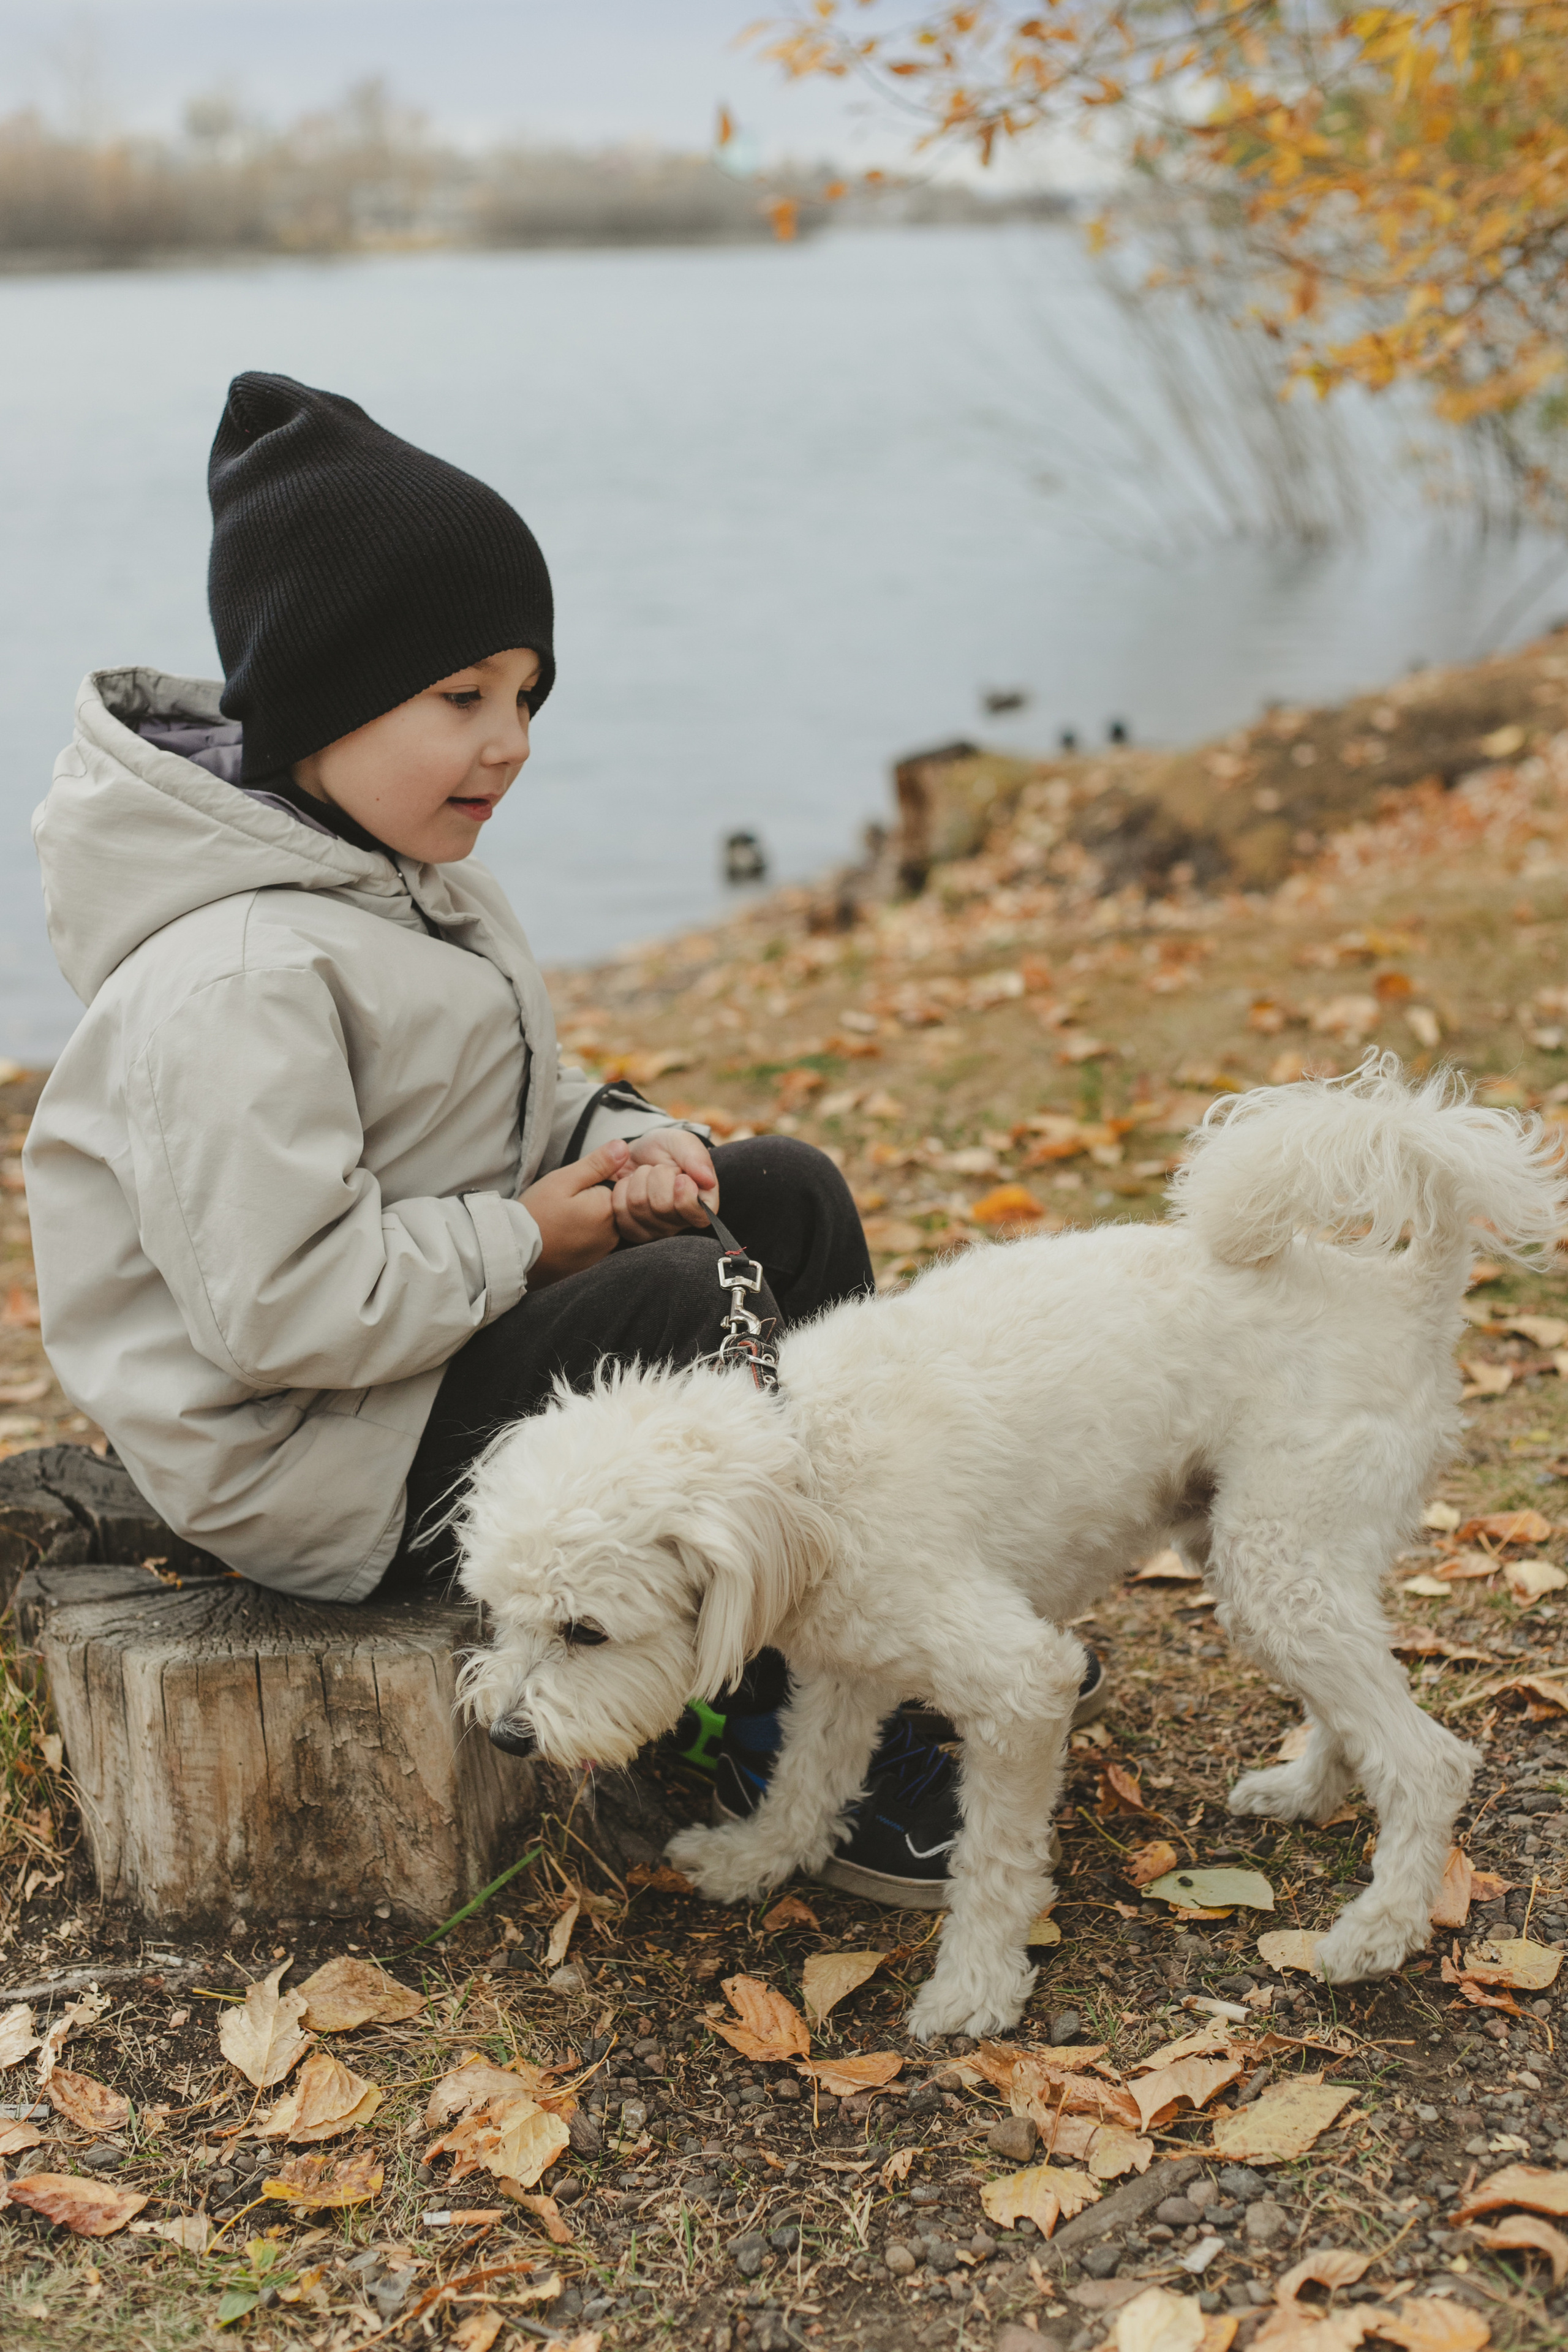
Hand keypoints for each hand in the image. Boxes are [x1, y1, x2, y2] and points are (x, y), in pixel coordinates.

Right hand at [521, 1140, 627, 1287]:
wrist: (517, 1254)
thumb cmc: (537, 1213)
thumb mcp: (564, 1180)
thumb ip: (597, 1163)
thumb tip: (624, 1148)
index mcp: (609, 1209)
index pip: (617, 1184)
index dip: (594, 1181)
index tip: (573, 1190)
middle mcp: (614, 1233)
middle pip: (611, 1205)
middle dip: (592, 1201)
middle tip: (563, 1206)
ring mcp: (604, 1251)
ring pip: (604, 1223)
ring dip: (588, 1219)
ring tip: (562, 1220)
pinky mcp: (593, 1262)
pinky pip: (595, 1242)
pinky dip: (582, 1236)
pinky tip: (563, 1235)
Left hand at [613, 1128, 719, 1246]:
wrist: (636, 1154)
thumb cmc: (664, 1150)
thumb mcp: (682, 1142)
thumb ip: (697, 1157)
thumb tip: (709, 1181)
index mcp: (702, 1206)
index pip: (697, 1215)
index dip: (684, 1193)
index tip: (680, 1176)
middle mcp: (680, 1223)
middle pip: (662, 1206)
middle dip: (657, 1176)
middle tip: (660, 1169)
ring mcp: (655, 1230)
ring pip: (638, 1206)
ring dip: (638, 1180)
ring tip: (645, 1175)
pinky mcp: (633, 1230)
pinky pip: (619, 1211)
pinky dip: (621, 1190)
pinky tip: (630, 1186)